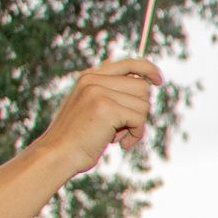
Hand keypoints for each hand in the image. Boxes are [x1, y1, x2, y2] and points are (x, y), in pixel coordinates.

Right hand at [32, 59, 160, 175]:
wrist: (58, 153)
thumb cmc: (79, 136)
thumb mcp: (92, 107)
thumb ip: (112, 93)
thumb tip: (145, 84)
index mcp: (89, 76)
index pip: (128, 63)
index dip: (148, 69)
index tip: (158, 80)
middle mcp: (93, 79)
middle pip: (142, 87)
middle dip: (139, 109)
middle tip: (123, 126)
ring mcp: (98, 92)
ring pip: (143, 105)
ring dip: (136, 125)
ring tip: (116, 135)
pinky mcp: (106, 108)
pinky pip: (139, 119)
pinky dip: (136, 135)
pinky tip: (121, 143)